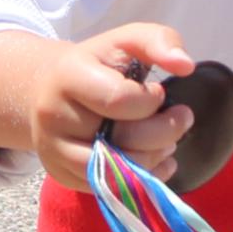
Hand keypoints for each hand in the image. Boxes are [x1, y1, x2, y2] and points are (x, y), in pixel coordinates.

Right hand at [27, 22, 198, 188]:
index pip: (121, 100)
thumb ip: (159, 40)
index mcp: (68, 76)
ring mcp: (54, 150)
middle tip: (180, 119)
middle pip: (123, 141)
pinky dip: (142, 181)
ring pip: (117, 174)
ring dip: (154, 160)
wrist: (48, 87)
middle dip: (165, 133)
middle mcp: (54, 116)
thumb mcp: (126, 40)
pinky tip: (153, 161)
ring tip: (165, 143)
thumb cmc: (97, 64)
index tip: (158, 93)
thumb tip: (185, 65)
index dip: (152, 100)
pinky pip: (109, 191)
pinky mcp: (60, 175)